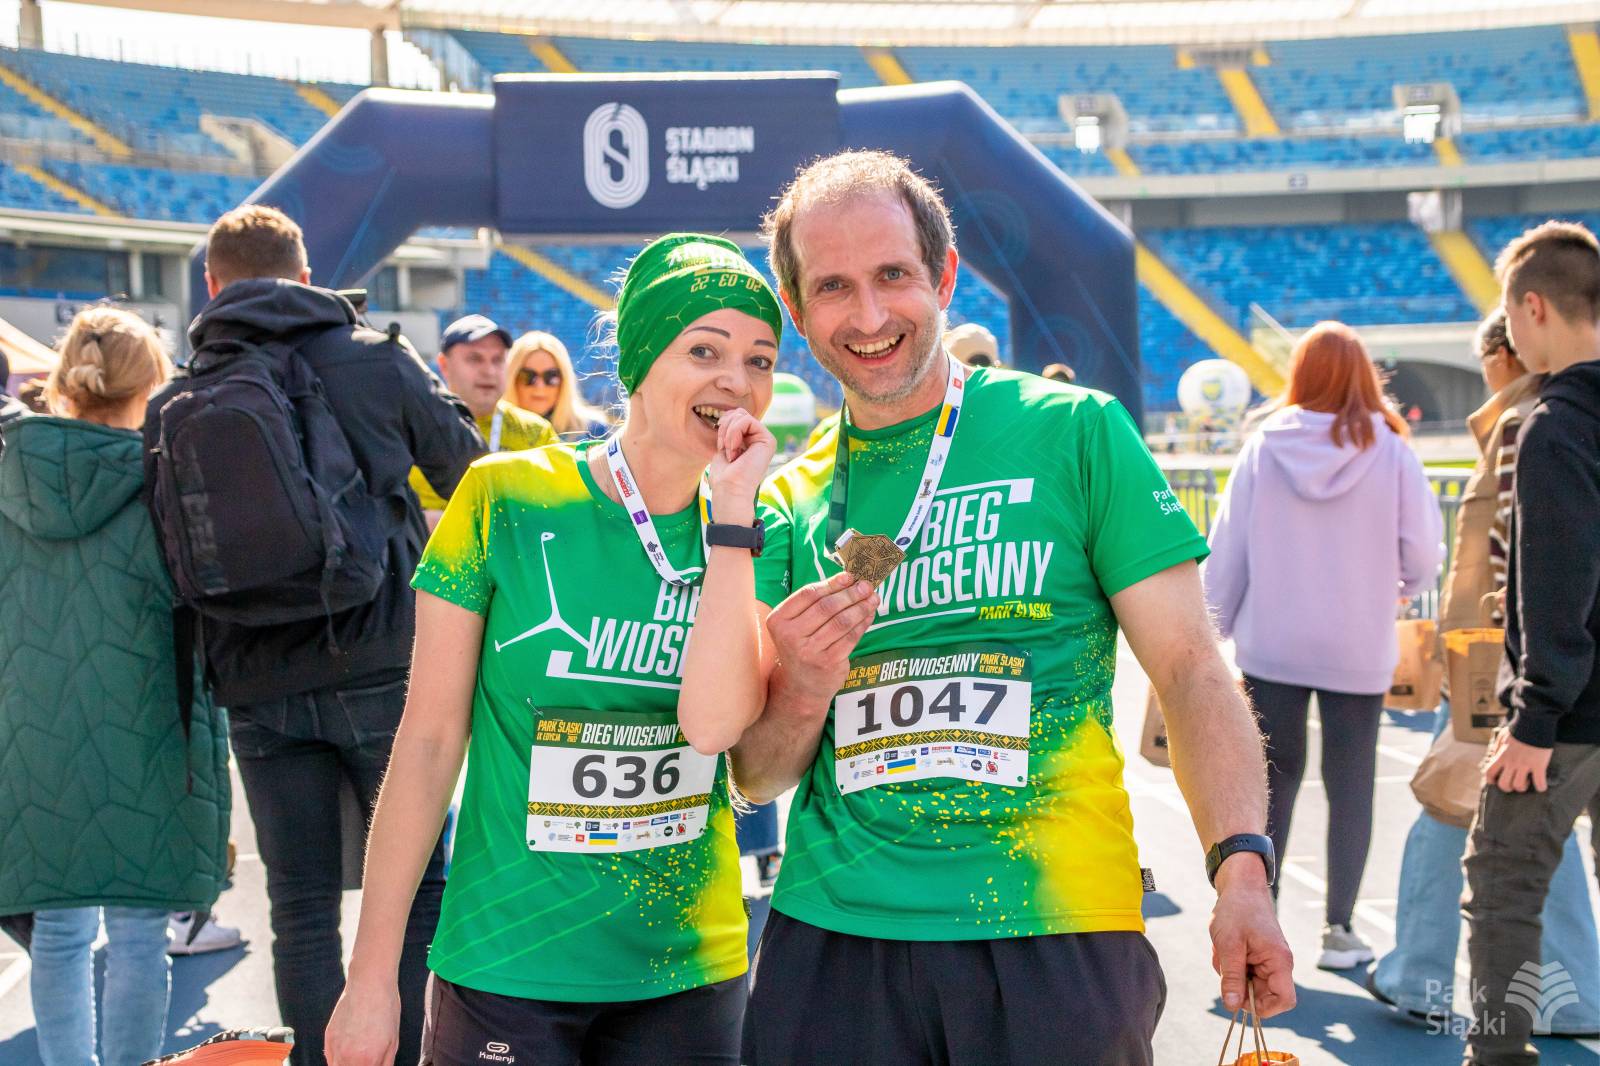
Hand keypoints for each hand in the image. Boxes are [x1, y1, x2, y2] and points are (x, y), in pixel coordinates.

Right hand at [325, 977, 400, 1065]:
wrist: (369, 983)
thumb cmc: (386, 1008)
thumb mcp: (393, 1040)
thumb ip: (385, 1064)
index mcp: (368, 1059)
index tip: (372, 1064)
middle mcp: (348, 1057)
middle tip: (366, 1061)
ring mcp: (335, 1047)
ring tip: (357, 1059)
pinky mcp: (327, 1037)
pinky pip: (330, 1058)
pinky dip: (337, 1059)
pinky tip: (348, 1050)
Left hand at [709, 408, 775, 513]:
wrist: (730, 489)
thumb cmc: (724, 475)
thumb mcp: (725, 446)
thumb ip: (730, 430)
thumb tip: (729, 413)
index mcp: (750, 440)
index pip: (735, 416)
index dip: (723, 426)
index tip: (721, 446)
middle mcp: (759, 439)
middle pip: (738, 412)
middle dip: (725, 427)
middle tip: (725, 448)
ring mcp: (765, 439)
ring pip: (741, 414)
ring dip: (728, 432)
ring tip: (731, 451)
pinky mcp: (768, 440)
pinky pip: (747, 420)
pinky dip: (734, 432)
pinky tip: (735, 450)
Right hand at [767, 572, 878, 706]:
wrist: (801, 685)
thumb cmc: (802, 645)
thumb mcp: (797, 624)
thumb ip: (816, 603)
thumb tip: (849, 580)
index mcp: (778, 620)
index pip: (808, 594)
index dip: (832, 583)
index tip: (850, 576)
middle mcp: (790, 636)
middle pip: (826, 607)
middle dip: (850, 594)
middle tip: (866, 585)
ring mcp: (809, 651)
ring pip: (841, 621)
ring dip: (860, 607)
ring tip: (872, 598)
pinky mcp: (828, 663)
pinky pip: (851, 637)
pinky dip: (863, 623)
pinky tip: (869, 615)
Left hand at [1210, 858, 1295, 1017]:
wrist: (1240, 885)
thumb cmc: (1236, 910)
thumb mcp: (1228, 945)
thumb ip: (1231, 977)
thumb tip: (1233, 1007)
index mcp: (1280, 961)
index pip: (1284, 1000)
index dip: (1264, 1009)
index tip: (1239, 999)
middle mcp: (1279, 963)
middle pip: (1262, 995)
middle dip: (1238, 986)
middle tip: (1223, 965)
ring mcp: (1269, 960)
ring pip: (1249, 983)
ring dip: (1231, 973)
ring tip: (1222, 951)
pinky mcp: (1259, 956)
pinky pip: (1243, 971)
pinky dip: (1230, 964)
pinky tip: (1223, 948)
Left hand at [1483, 729, 1551, 791]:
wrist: (1534, 722)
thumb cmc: (1519, 729)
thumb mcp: (1503, 737)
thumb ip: (1498, 747)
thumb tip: (1495, 755)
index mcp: (1501, 755)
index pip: (1489, 772)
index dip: (1491, 780)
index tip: (1496, 781)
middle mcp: (1511, 762)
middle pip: (1503, 784)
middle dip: (1508, 787)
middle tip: (1514, 783)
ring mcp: (1525, 764)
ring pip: (1519, 786)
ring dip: (1523, 787)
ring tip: (1526, 781)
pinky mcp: (1539, 765)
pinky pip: (1539, 782)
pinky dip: (1541, 787)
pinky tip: (1541, 785)